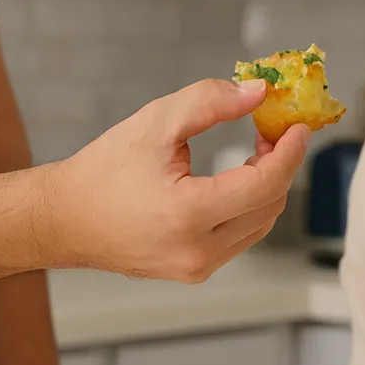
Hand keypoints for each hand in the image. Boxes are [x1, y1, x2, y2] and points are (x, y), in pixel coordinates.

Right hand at [40, 78, 308, 281]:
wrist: (66, 219)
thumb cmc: (104, 169)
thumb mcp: (156, 122)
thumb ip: (210, 102)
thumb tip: (259, 93)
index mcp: (188, 214)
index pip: (264, 185)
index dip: (289, 153)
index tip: (298, 126)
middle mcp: (197, 251)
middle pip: (269, 206)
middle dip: (279, 166)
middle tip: (271, 131)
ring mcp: (197, 268)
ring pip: (259, 225)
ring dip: (266, 187)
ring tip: (255, 152)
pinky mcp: (194, 272)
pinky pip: (239, 238)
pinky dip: (247, 207)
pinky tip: (236, 180)